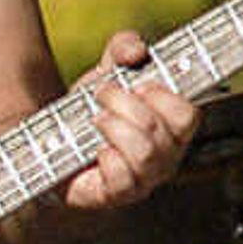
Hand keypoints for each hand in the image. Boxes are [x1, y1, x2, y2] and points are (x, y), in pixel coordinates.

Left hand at [57, 32, 198, 215]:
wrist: (54, 141)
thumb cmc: (92, 106)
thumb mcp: (107, 69)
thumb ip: (124, 47)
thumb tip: (137, 52)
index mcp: (174, 128)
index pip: (189, 115)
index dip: (163, 96)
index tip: (139, 84)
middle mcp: (167, 156)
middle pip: (161, 128)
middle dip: (126, 104)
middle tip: (103, 94)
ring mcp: (146, 179)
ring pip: (144, 152)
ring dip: (113, 126)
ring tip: (95, 119)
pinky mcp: (119, 196)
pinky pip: (122, 177)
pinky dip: (105, 157)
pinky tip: (95, 149)